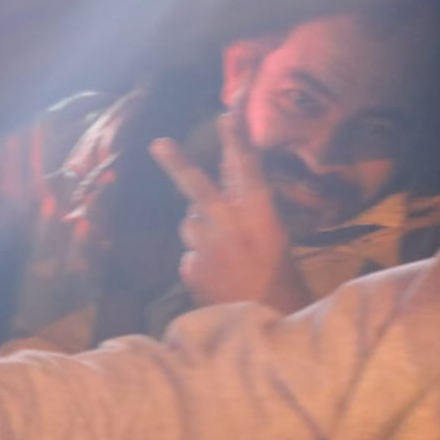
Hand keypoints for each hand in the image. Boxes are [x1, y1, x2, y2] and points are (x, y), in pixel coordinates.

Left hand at [149, 112, 307, 312]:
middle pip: (198, 187)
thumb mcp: (275, 237)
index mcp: (260, 215)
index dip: (235, 139)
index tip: (226, 114)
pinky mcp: (191, 269)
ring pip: (190, 224)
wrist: (268, 326)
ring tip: (224, 254)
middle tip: (159, 143)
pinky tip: (217, 275)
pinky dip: (199, 261)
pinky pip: (189, 254)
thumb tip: (227, 174)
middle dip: (177, 163)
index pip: (247, 169)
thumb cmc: (280, 279)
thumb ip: (249, 208)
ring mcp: (207, 248)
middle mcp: (231, 225)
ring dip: (200, 231)